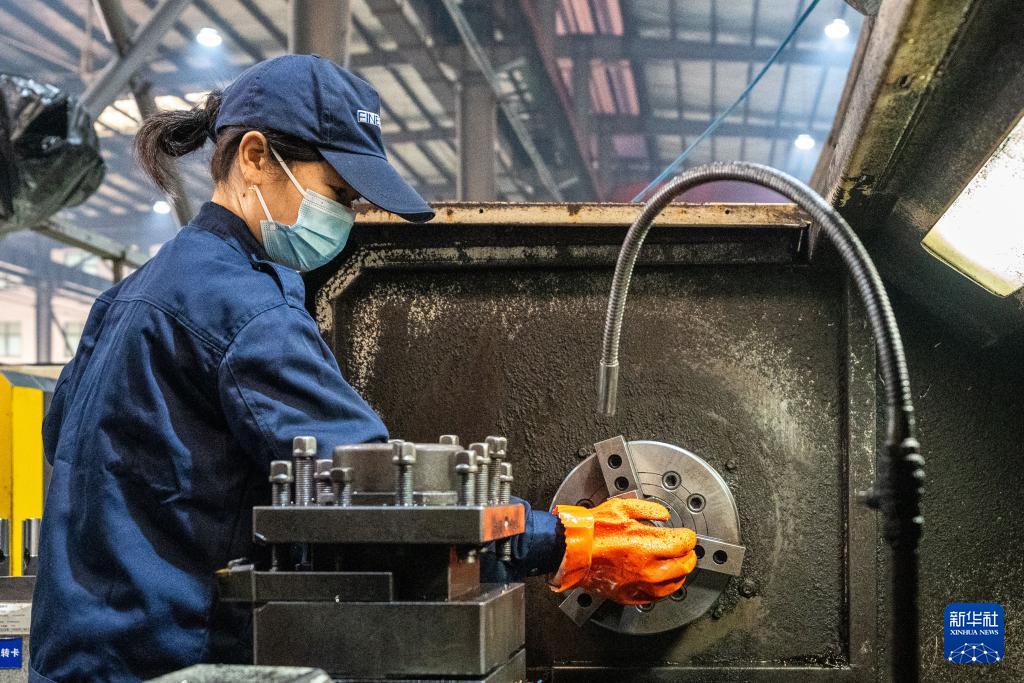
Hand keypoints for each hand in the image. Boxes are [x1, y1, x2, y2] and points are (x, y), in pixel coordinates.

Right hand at [549, 497, 697, 604]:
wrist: (572, 550)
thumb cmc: (592, 530)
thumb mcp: (621, 507)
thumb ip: (648, 509)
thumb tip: (663, 515)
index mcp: (647, 544)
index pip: (683, 543)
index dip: (689, 537)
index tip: (687, 535)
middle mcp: (647, 568)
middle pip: (684, 566)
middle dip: (689, 556)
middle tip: (687, 550)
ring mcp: (639, 584)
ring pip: (673, 585)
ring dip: (679, 574)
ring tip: (678, 565)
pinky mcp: (629, 595)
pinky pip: (655, 597)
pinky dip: (663, 589)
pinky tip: (662, 581)